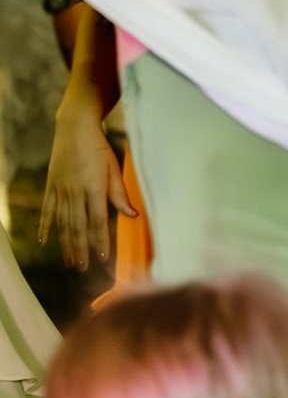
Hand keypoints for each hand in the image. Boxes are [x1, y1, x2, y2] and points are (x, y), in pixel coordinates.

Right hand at [40, 107, 133, 268]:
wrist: (75, 129)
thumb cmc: (100, 148)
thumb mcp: (114, 168)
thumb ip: (120, 194)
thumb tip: (133, 216)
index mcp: (94, 187)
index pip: (98, 221)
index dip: (100, 241)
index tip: (102, 259)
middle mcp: (75, 192)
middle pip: (77, 227)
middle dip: (81, 249)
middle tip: (82, 268)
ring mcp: (60, 190)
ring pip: (61, 223)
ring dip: (65, 244)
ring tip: (68, 261)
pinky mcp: (50, 186)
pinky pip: (46, 211)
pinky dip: (44, 227)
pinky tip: (43, 242)